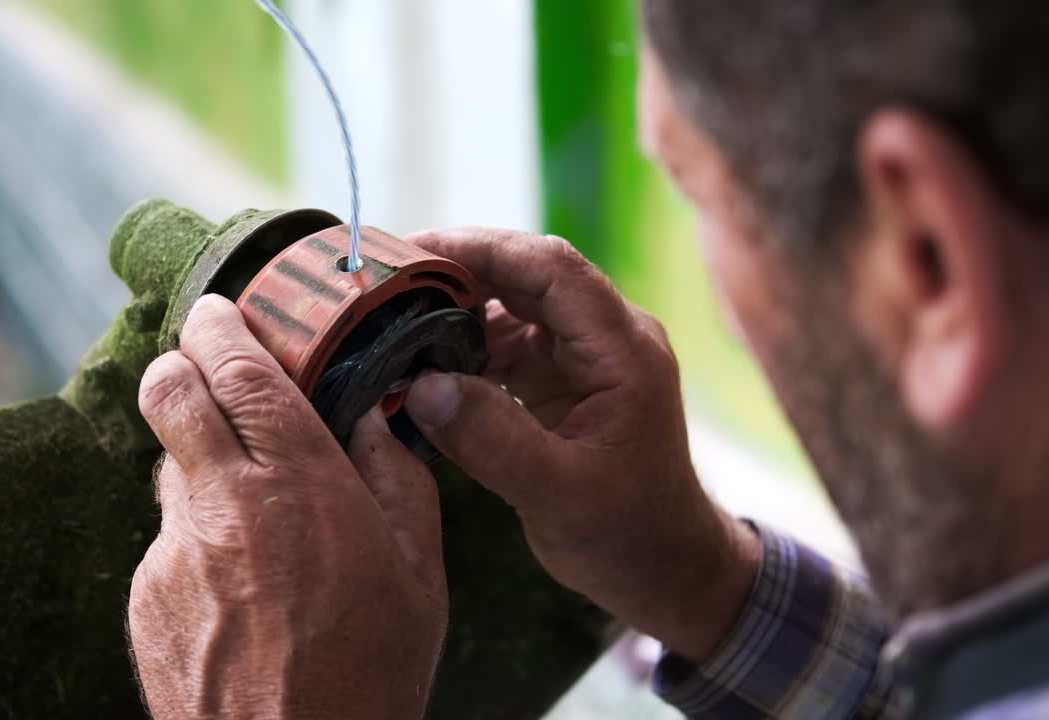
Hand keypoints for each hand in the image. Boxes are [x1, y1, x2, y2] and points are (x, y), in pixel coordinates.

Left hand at [128, 295, 446, 719]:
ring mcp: (173, 553)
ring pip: (169, 466)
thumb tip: (371, 419)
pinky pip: (166, 537)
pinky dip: (197, 535)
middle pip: (169, 392)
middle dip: (182, 364)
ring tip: (251, 507)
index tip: (220, 312)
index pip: (238, 370)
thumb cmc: (371, 671)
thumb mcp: (420, 570)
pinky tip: (240, 582)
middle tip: (209, 369)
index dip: (219, 327)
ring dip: (200, 461)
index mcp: (300, 485)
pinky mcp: (145, 597)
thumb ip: (397, 477)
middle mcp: (224, 505)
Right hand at [403, 228, 760, 662]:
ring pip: (513, 301)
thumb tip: (423, 385)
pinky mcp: (560, 376)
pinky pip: (506, 338)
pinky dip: (462, 341)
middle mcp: (607, 337)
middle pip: (529, 273)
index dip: (483, 249)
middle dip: (459, 266)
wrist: (663, 566)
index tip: (414, 251)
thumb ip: (493, 441)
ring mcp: (582, 354)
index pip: (552, 270)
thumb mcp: (559, 495)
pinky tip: (418, 355)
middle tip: (385, 273)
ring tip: (390, 310)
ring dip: (455, 303)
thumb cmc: (626, 534)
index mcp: (623, 351)